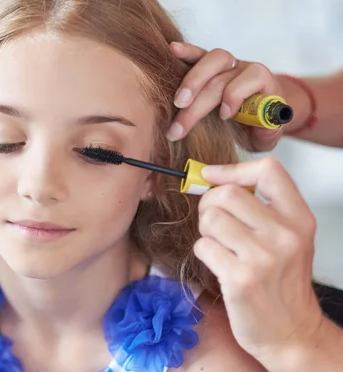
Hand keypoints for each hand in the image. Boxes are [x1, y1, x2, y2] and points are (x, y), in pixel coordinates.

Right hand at [168, 42, 284, 151]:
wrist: (256, 112)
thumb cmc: (258, 125)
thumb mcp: (267, 135)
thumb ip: (268, 132)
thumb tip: (262, 125)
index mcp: (262, 82)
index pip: (252, 78)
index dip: (236, 95)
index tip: (224, 116)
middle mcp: (243, 68)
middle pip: (222, 76)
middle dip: (200, 101)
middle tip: (181, 125)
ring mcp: (225, 64)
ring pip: (210, 59)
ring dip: (192, 81)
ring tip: (177, 102)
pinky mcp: (207, 64)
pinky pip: (198, 53)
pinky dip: (186, 52)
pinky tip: (173, 50)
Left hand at [193, 157, 324, 368]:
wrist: (291, 331)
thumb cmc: (282, 282)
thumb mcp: (288, 238)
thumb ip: (261, 207)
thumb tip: (212, 178)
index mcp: (299, 219)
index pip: (268, 171)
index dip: (232, 169)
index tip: (211, 176)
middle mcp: (285, 235)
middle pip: (226, 194)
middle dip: (208, 205)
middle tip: (213, 222)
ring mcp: (263, 257)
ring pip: (211, 219)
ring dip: (206, 232)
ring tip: (219, 245)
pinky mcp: (240, 278)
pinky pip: (203, 247)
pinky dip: (204, 253)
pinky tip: (219, 264)